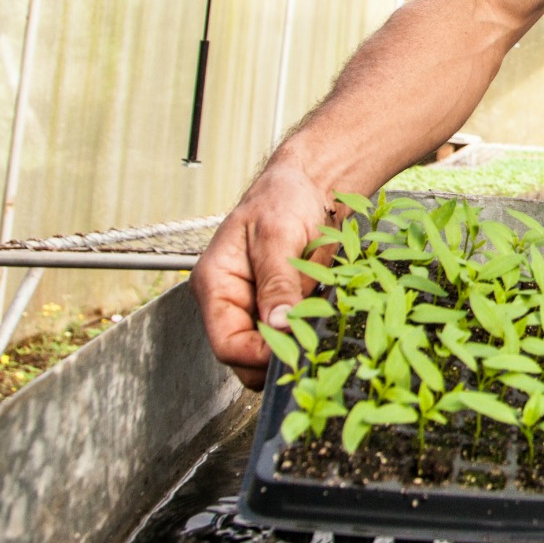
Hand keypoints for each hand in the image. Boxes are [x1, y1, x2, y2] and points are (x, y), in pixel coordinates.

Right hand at [192, 165, 334, 388]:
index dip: (258, 355)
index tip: (294, 349)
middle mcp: (232, 303)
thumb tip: (279, 325)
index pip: (226, 343)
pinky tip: (327, 317)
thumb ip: (277, 281)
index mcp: (216, 285)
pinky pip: (293, 335)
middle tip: (315, 342)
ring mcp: (257, 307)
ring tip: (323, 324)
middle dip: (279, 355)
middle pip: (245, 357)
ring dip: (297, 345)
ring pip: (271, 352)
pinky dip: (310, 333)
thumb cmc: (283, 198)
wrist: (310, 185)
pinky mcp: (282, 308)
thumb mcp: (276, 235)